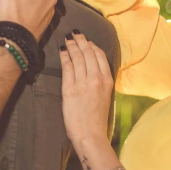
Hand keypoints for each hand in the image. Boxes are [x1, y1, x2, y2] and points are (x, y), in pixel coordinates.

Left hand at [60, 30, 113, 145]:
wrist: (90, 135)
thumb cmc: (98, 120)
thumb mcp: (106, 97)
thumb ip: (101, 82)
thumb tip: (93, 70)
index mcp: (108, 81)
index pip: (100, 56)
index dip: (92, 45)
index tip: (87, 41)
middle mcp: (96, 79)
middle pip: (88, 53)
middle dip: (81, 41)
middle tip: (75, 33)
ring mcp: (83, 83)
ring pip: (77, 58)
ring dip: (72, 46)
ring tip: (67, 39)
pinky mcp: (70, 89)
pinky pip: (67, 68)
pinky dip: (64, 57)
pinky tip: (62, 51)